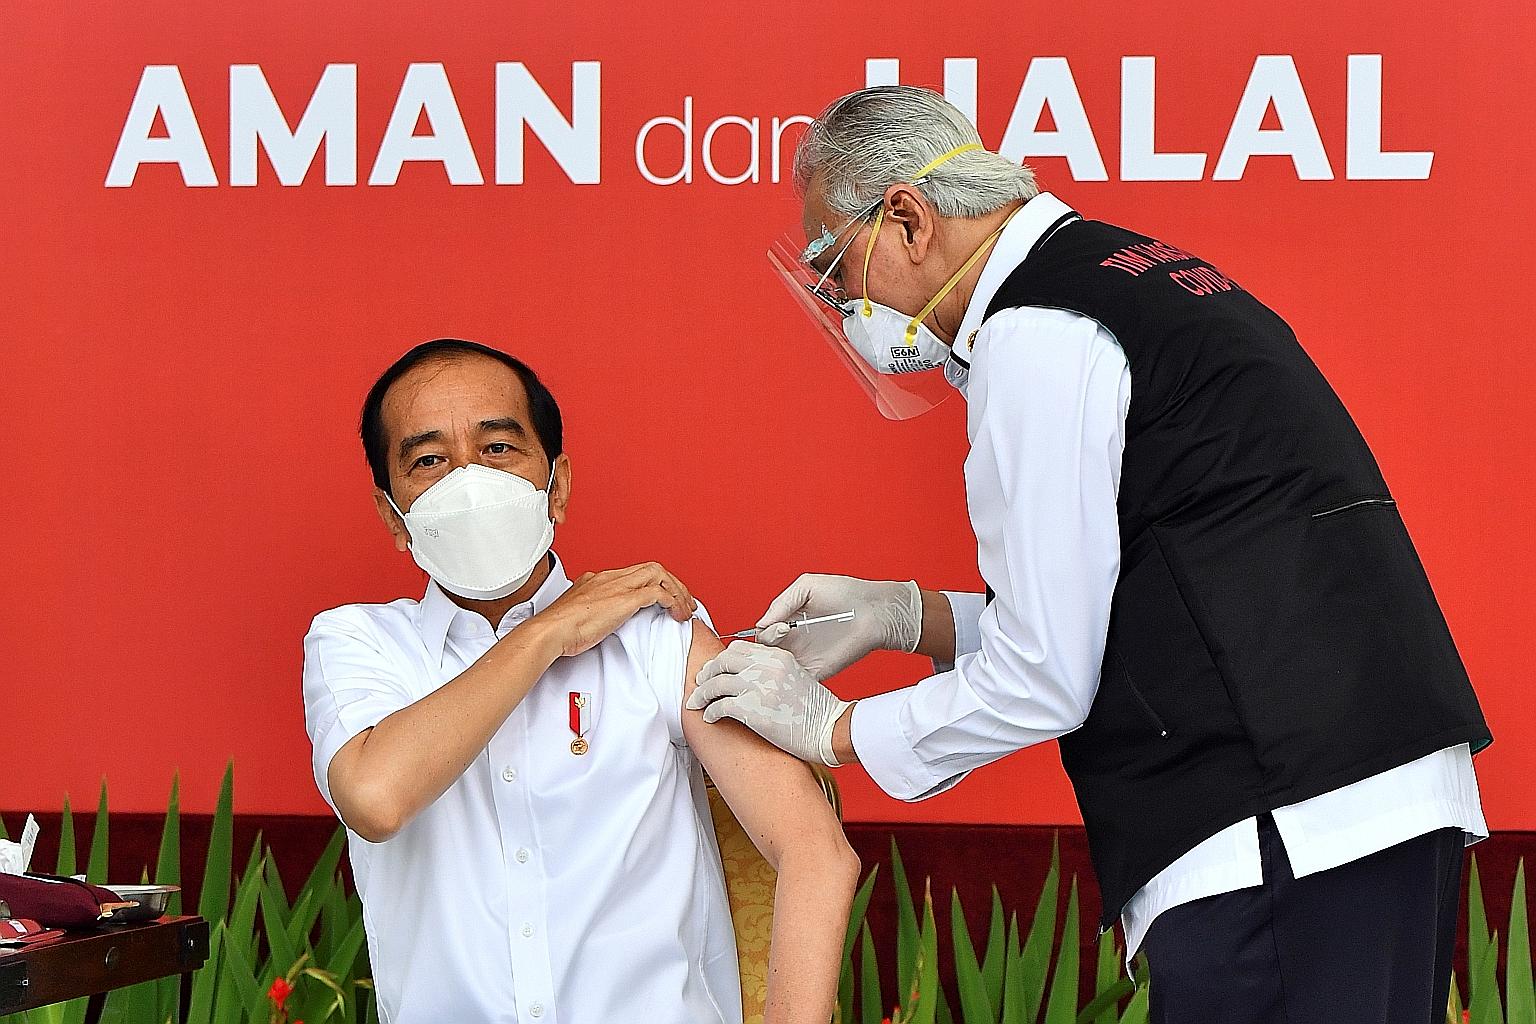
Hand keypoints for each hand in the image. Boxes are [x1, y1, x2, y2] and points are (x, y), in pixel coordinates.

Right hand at [534, 562, 696, 657]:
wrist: (550, 631)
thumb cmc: (560, 629)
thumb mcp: (579, 614)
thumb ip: (593, 610)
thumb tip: (600, 617)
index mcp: (599, 579)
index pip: (636, 572)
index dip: (655, 584)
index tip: (664, 599)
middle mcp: (610, 578)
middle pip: (652, 568)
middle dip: (673, 584)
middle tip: (683, 602)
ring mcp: (618, 586)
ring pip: (659, 574)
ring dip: (677, 591)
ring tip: (684, 609)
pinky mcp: (624, 599)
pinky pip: (658, 592)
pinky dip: (671, 601)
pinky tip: (675, 613)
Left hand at [686, 641, 851, 765]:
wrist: (828, 729)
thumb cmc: (816, 709)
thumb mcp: (795, 675)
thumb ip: (772, 669)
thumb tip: (746, 675)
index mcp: (776, 656)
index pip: (737, 648)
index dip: (721, 659)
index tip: (715, 669)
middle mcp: (765, 667)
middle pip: (722, 661)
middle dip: (706, 673)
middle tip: (700, 683)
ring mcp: (757, 687)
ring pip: (715, 683)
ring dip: (702, 694)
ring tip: (696, 703)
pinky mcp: (751, 710)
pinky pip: (719, 707)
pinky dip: (710, 713)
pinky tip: (709, 718)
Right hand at [754, 574, 921, 679]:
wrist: (874, 611)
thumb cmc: (846, 593)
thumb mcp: (807, 586)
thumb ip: (781, 603)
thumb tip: (760, 624)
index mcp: (787, 621)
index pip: (761, 634)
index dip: (762, 633)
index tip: (774, 628)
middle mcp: (793, 641)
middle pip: (764, 654)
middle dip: (764, 651)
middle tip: (781, 639)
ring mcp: (804, 658)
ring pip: (775, 670)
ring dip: (772, 668)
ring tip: (783, 656)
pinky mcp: (816, 672)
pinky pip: (795, 682)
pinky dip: (787, 680)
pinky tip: (791, 669)